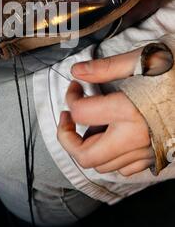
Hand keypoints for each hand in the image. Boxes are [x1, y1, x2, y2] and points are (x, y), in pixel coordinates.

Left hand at [57, 47, 153, 175]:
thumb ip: (106, 67)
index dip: (70, 98)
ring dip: (88, 146)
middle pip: (86, 156)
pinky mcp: (159, 156)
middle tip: (67, 117)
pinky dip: (110, 155)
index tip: (75, 86)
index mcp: (129, 111)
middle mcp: (136, 138)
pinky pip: (125, 168)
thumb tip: (77, 71)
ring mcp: (149, 151)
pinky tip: (112, 134)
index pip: (81, 114)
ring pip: (104, 166)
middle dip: (67, 138)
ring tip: (90, 123)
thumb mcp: (145, 59)